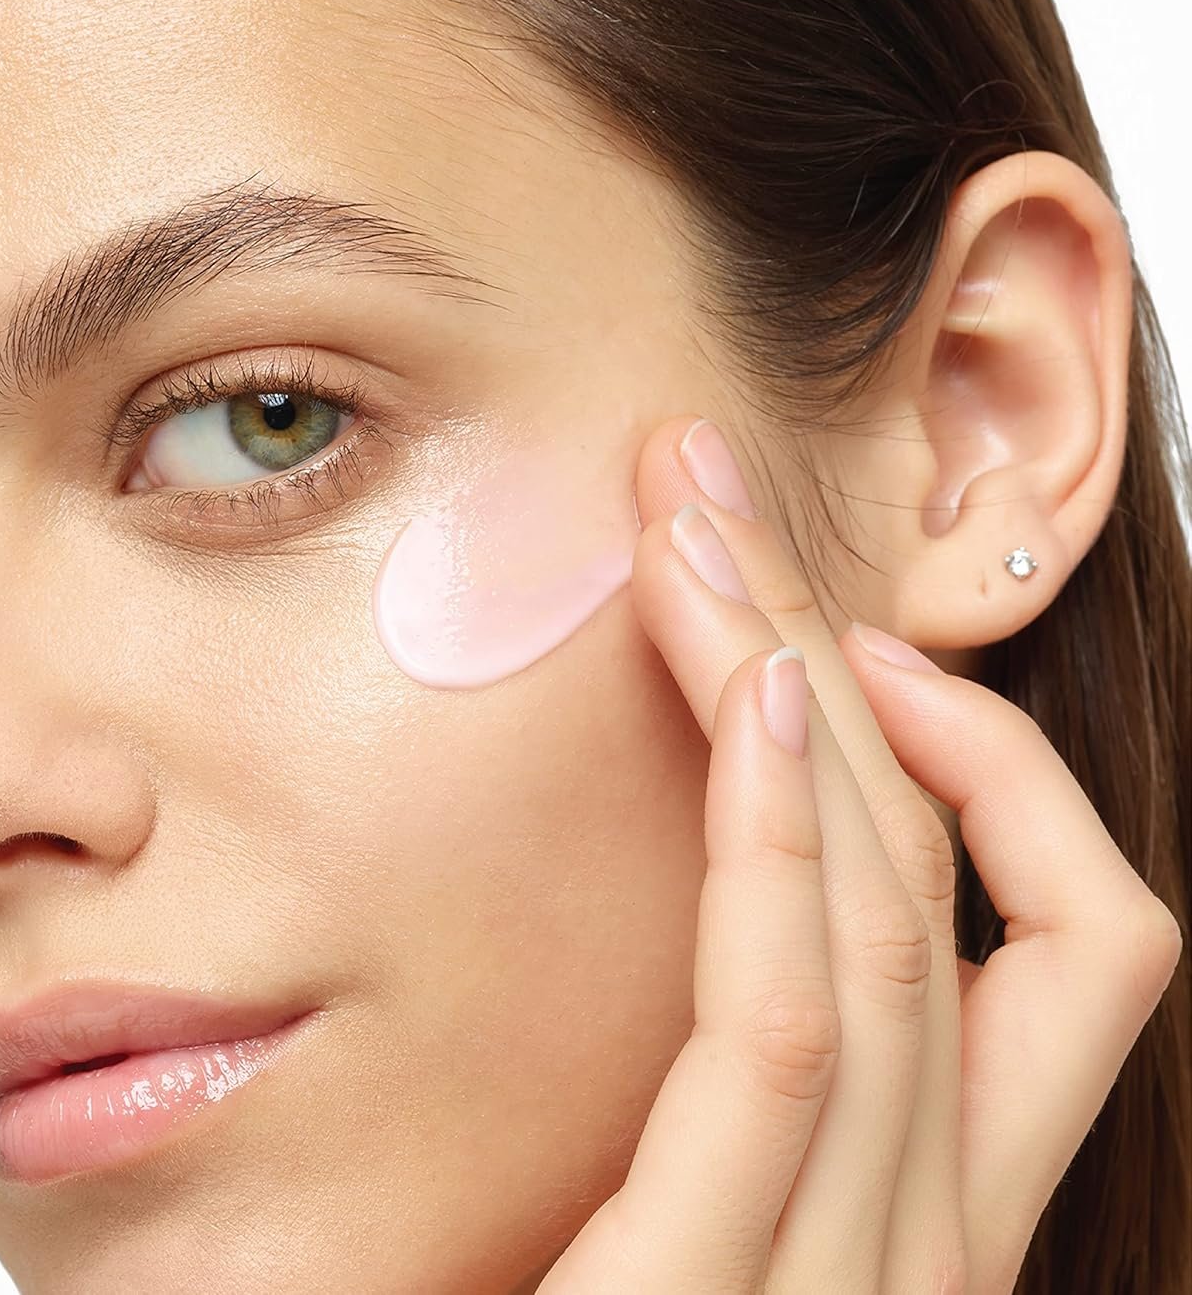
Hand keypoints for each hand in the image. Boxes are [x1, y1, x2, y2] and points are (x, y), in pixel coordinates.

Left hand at [534, 416, 1183, 1293]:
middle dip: (845, 658)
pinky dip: (791, 846)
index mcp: (923, 1203)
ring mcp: (868, 1280)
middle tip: (728, 497)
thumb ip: (709, 1088)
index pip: (1050, 946)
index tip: (845, 644)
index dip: (986, 766)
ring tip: (713, 536)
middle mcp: (932, 1234)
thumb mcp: (664, 1209)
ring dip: (804, 695)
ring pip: (890, 924)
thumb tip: (699, 890)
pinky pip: (801, 1033)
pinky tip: (755, 697)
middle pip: (946, 881)